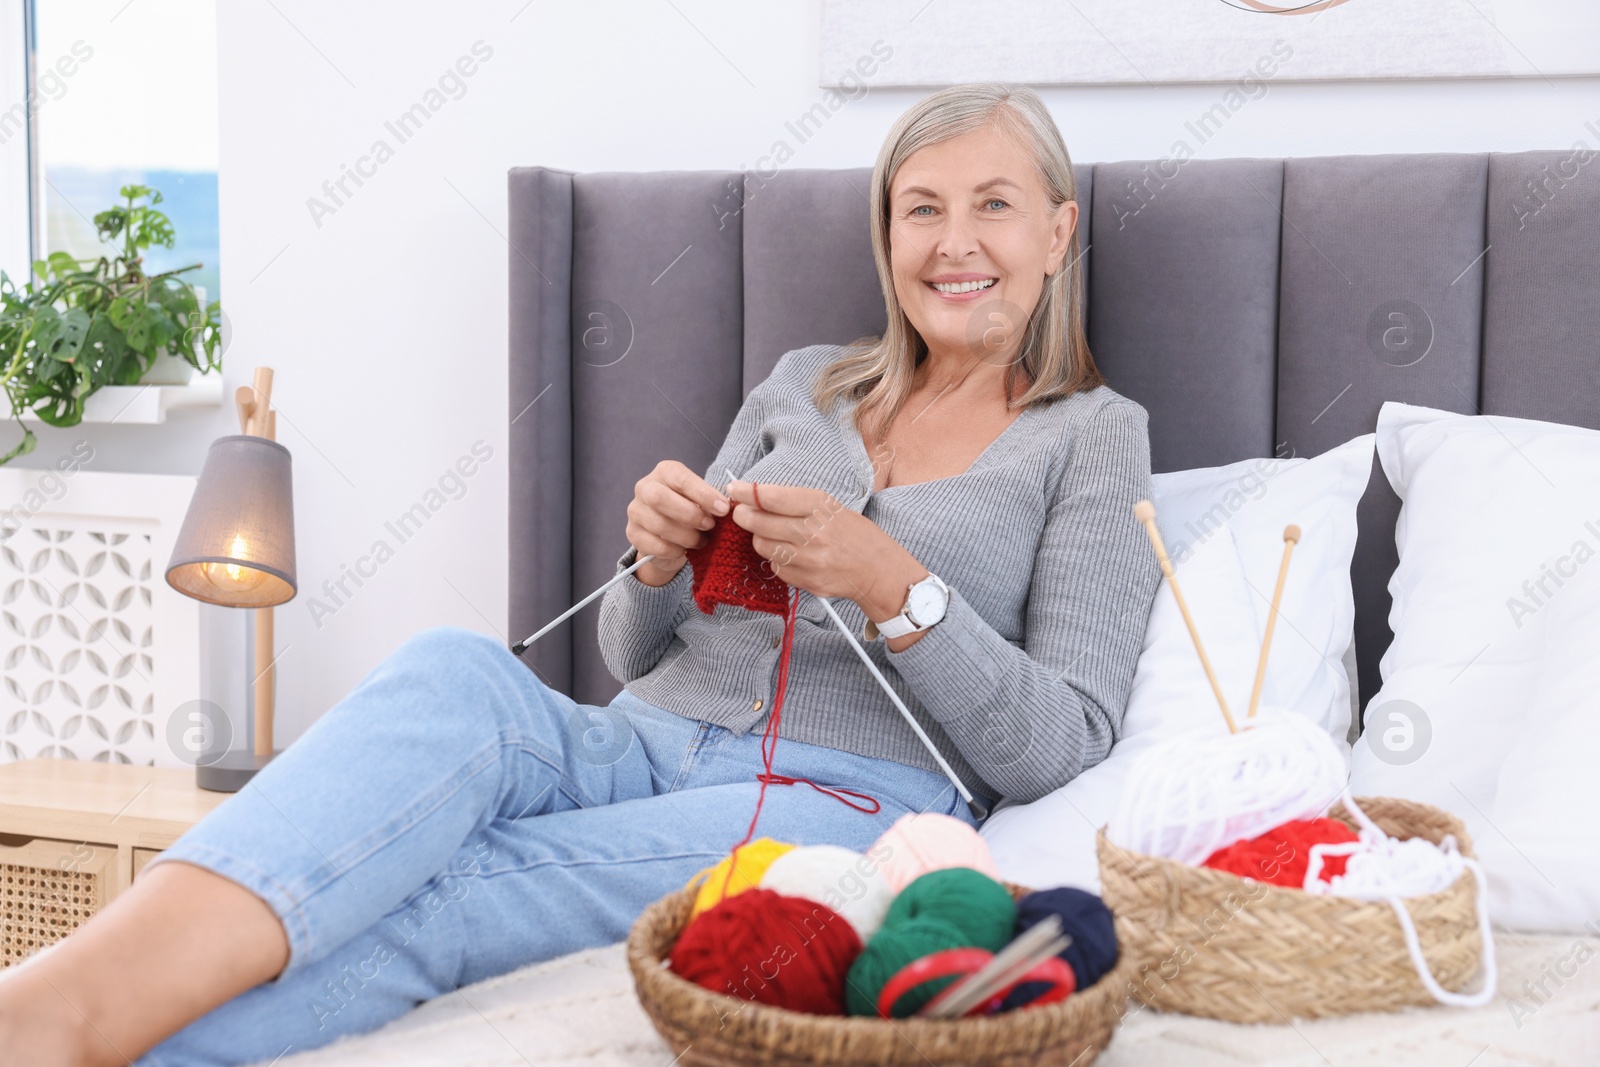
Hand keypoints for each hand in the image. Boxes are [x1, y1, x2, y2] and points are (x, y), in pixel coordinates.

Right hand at [625, 461, 729, 585]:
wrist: (669, 535)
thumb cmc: (690, 510)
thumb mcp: (701, 500)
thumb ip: (710, 500)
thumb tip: (724, 507)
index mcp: (665, 472)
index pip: (681, 479)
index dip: (703, 494)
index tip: (723, 509)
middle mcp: (645, 487)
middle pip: (659, 498)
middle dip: (690, 514)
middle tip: (710, 525)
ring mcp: (636, 511)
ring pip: (659, 524)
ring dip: (686, 536)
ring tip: (702, 540)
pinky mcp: (632, 533)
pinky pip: (655, 545)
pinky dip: (675, 550)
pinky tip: (685, 550)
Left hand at [725, 481, 928, 636]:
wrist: (878, 570)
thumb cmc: (853, 534)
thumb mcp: (830, 507)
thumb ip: (795, 503)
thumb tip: (756, 497)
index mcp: (821, 507)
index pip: (773, 497)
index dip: (747, 492)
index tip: (734, 489)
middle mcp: (814, 532)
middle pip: (760, 522)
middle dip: (744, 516)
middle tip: (741, 513)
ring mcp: (810, 560)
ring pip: (763, 546)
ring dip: (759, 538)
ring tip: (768, 534)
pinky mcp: (807, 581)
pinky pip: (776, 567)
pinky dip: (776, 559)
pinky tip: (789, 554)